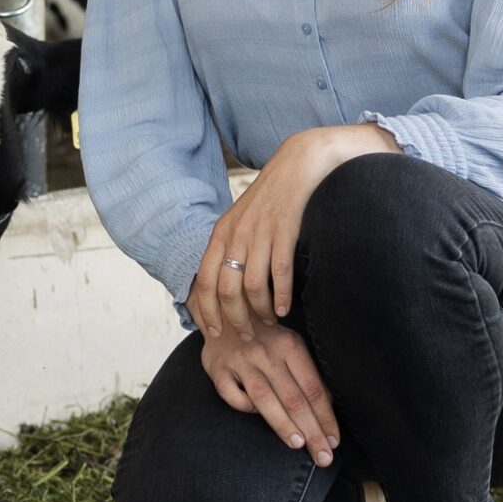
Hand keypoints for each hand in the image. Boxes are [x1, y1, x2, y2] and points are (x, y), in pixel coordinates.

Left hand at [188, 123, 399, 341]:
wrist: (298, 165)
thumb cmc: (270, 198)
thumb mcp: (241, 220)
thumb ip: (231, 247)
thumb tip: (223, 283)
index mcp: (221, 233)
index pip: (204, 281)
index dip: (206, 310)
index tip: (212, 332)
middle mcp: (236, 234)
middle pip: (226, 290)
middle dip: (234, 319)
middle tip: (244, 336)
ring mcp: (260, 233)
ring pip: (251, 286)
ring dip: (259, 312)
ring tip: (268, 324)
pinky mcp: (285, 231)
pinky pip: (279, 272)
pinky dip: (280, 296)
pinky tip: (284, 309)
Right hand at [201, 323, 338, 460]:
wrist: (226, 315)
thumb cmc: (265, 337)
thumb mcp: (290, 346)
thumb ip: (307, 373)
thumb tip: (328, 407)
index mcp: (290, 345)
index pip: (313, 389)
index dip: (325, 418)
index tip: (334, 442)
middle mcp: (266, 353)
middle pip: (293, 398)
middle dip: (311, 431)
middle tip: (324, 457)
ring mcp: (241, 361)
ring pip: (265, 399)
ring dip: (283, 424)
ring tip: (298, 445)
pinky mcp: (218, 369)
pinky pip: (232, 395)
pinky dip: (244, 407)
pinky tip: (255, 417)